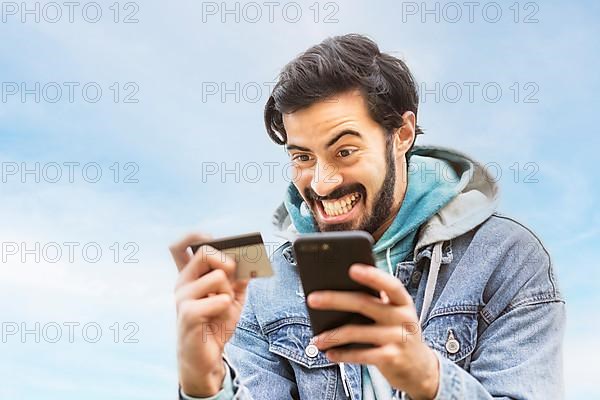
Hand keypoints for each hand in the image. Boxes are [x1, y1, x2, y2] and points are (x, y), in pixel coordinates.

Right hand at [170, 233, 249, 396]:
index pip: (179, 246)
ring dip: (229, 292)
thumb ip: (238, 278)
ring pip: (218, 277)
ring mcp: (182, 298)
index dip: (194, 236)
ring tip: (223, 307)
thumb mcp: (232, 297)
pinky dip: (227, 306)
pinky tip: (219, 317)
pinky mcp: (188, 314)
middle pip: (204, 253)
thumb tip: (249, 259)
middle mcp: (182, 283)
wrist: (206, 358)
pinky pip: (219, 299)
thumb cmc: (215, 324)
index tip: (213, 238)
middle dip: (226, 260)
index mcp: (190, 276)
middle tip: (233, 274)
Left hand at [307, 264, 438, 399]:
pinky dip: (342, 355)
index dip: (373, 276)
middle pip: (365, 304)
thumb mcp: (393, 315)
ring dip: (333, 335)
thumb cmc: (397, 333)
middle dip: (335, 299)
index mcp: (402, 302)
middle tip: (312, 299)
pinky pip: (361, 355)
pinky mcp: (392, 358)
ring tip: (316, 339)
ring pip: (358, 332)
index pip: (390, 285)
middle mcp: (403, 318)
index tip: (352, 268)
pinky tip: (329, 353)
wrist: (420, 369)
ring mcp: (398, 338)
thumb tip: (336, 288)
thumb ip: (374, 302)